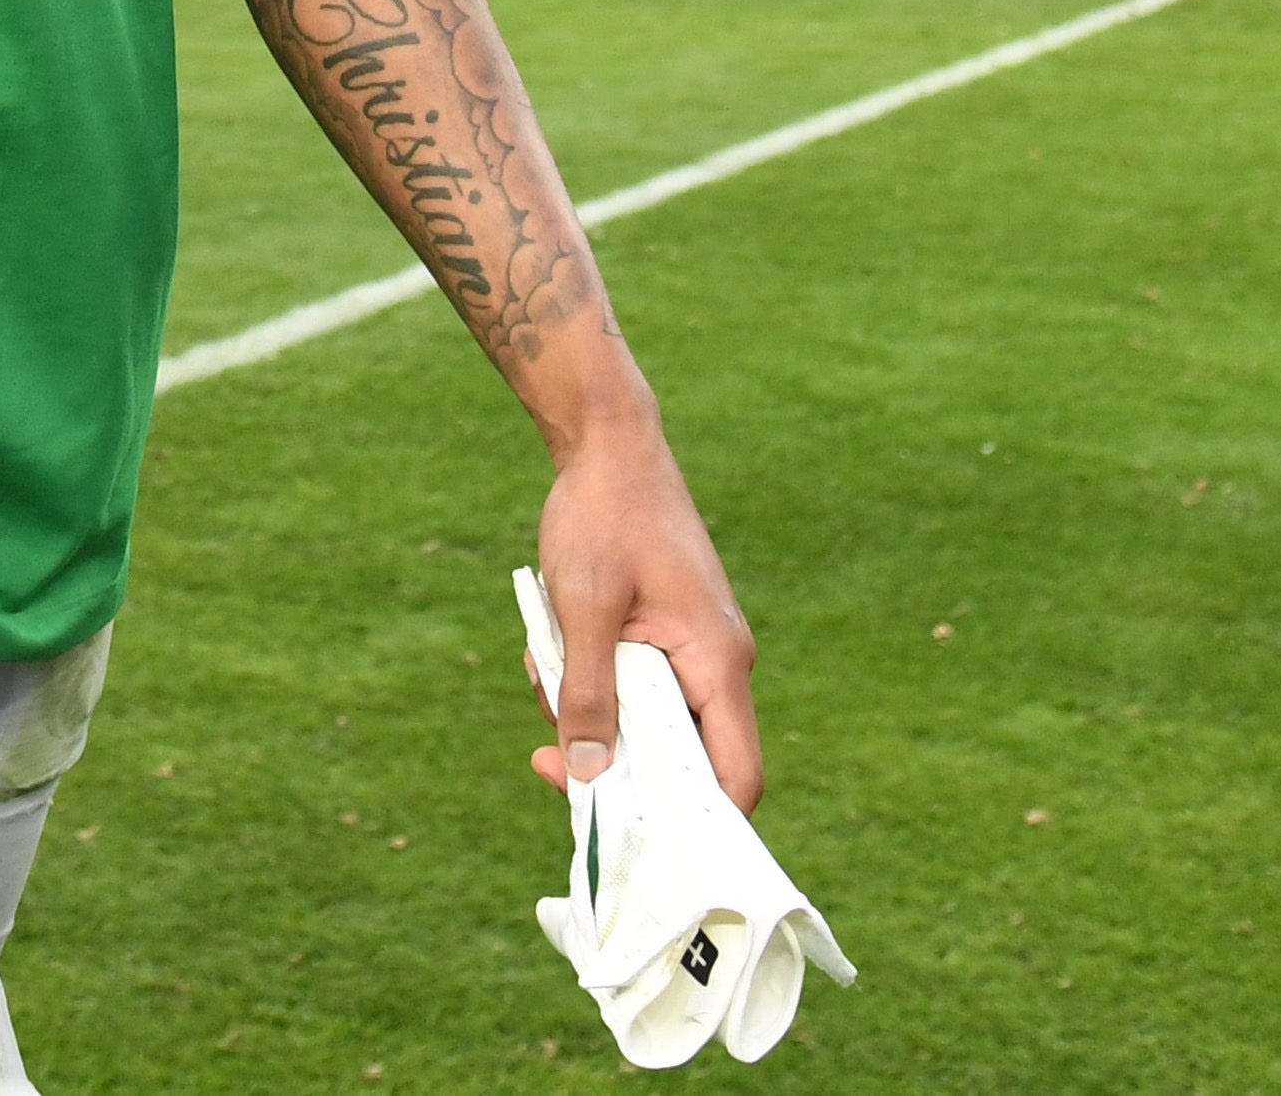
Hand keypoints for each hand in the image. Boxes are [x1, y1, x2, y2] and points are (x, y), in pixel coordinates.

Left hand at [532, 411, 761, 813]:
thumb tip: (588, 776)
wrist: (609, 446)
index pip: (736, 778)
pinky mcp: (667, 640)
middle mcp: (718, 666)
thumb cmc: (603, 516)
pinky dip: (590, 683)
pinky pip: (634, 690)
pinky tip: (551, 647)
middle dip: (613, 762)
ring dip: (590, 714)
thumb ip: (588, 693)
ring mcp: (694, 653)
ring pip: (648, 726)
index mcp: (719, 664)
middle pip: (682, 763)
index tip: (624, 832)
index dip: (694, 824)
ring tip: (545, 665)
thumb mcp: (583, 607)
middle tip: (548, 749)